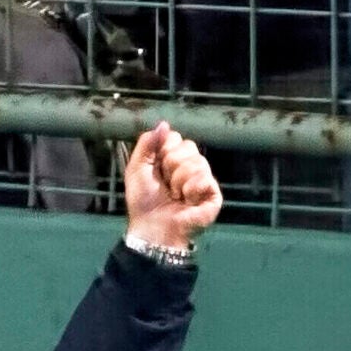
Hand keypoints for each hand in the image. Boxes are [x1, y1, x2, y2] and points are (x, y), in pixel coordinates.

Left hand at [123, 122, 221, 250]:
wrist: (152, 226)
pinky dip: (191, 189)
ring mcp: (203, 179)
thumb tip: (164, 123)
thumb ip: (147, 144)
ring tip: (175, 195)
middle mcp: (189, 165)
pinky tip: (187, 201)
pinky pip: (205, 177)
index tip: (155, 166)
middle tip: (165, 183)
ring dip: (179, 180)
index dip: (163, 149)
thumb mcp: (137, 168)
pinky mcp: (213, 193)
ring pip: (198, 160)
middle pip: (188, 145)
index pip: (175, 137)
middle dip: (171, 164)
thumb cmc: (143, 200)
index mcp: (171, 158)